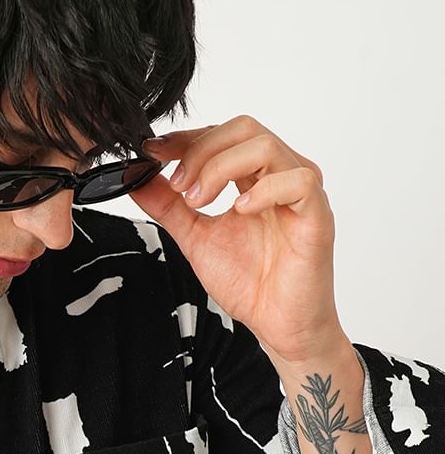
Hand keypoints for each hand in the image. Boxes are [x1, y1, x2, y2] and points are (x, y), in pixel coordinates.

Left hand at [127, 115, 345, 364]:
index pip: (222, 134)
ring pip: (266, 146)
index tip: (153, 152)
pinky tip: (239, 210)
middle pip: (243, 129)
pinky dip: (263, 190)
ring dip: (222, 168)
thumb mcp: (195, 238)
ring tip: (198, 202)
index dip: (186, 138)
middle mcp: (279, 174)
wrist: (279, 324)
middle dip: (202, 151)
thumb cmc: (250, 281)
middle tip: (178, 186)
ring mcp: (300, 191)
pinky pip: (297, 182)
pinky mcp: (317, 214)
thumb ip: (168, 207)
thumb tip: (136, 178)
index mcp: (254, 175)